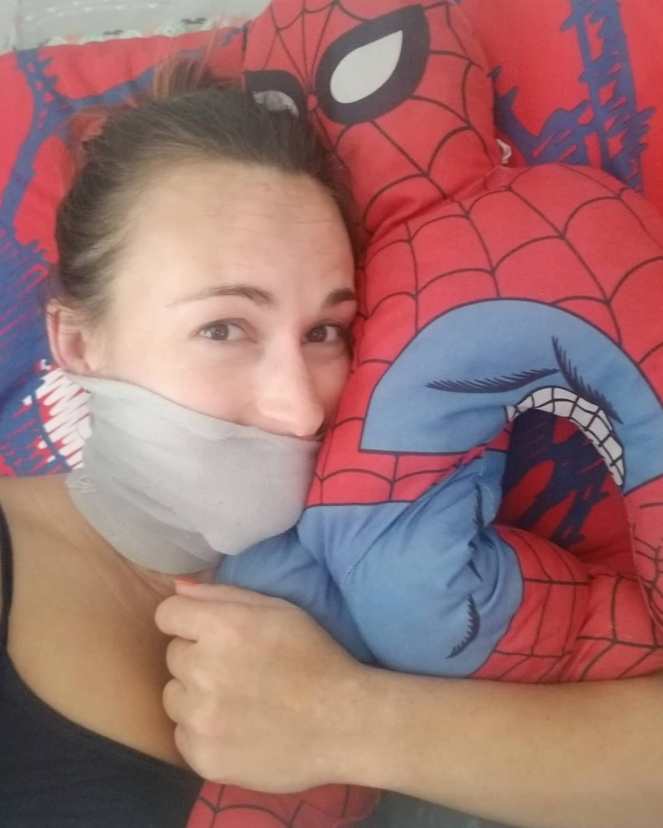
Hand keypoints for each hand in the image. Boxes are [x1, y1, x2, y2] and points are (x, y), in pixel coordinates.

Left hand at [154, 582, 368, 789]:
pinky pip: (182, 735)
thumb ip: (222, 594)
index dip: (188, 621)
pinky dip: (203, 733)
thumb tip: (177, 587)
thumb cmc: (314, 656)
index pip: (167, 615)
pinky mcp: (203, 756)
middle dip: (198, 658)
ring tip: (237, 702)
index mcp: (221, 627)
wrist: (344, 722)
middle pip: (173, 656)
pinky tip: (237, 730)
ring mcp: (200, 718)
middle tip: (237, 670)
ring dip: (196, 696)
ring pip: (174, 697)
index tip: (210, 633)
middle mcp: (203, 670)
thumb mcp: (278, 609)